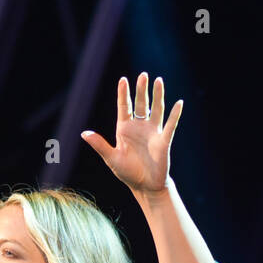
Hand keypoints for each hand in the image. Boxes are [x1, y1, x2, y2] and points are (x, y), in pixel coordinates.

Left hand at [80, 72, 182, 195]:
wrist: (145, 186)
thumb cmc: (128, 173)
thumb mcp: (111, 158)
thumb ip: (99, 144)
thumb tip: (83, 133)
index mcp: (124, 129)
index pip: (124, 106)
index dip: (123, 93)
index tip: (123, 79)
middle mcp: (139, 127)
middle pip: (140, 104)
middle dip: (142, 90)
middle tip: (143, 75)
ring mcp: (152, 132)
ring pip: (156, 109)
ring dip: (157, 95)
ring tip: (158, 81)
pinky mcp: (164, 140)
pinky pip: (170, 125)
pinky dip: (175, 114)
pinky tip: (179, 103)